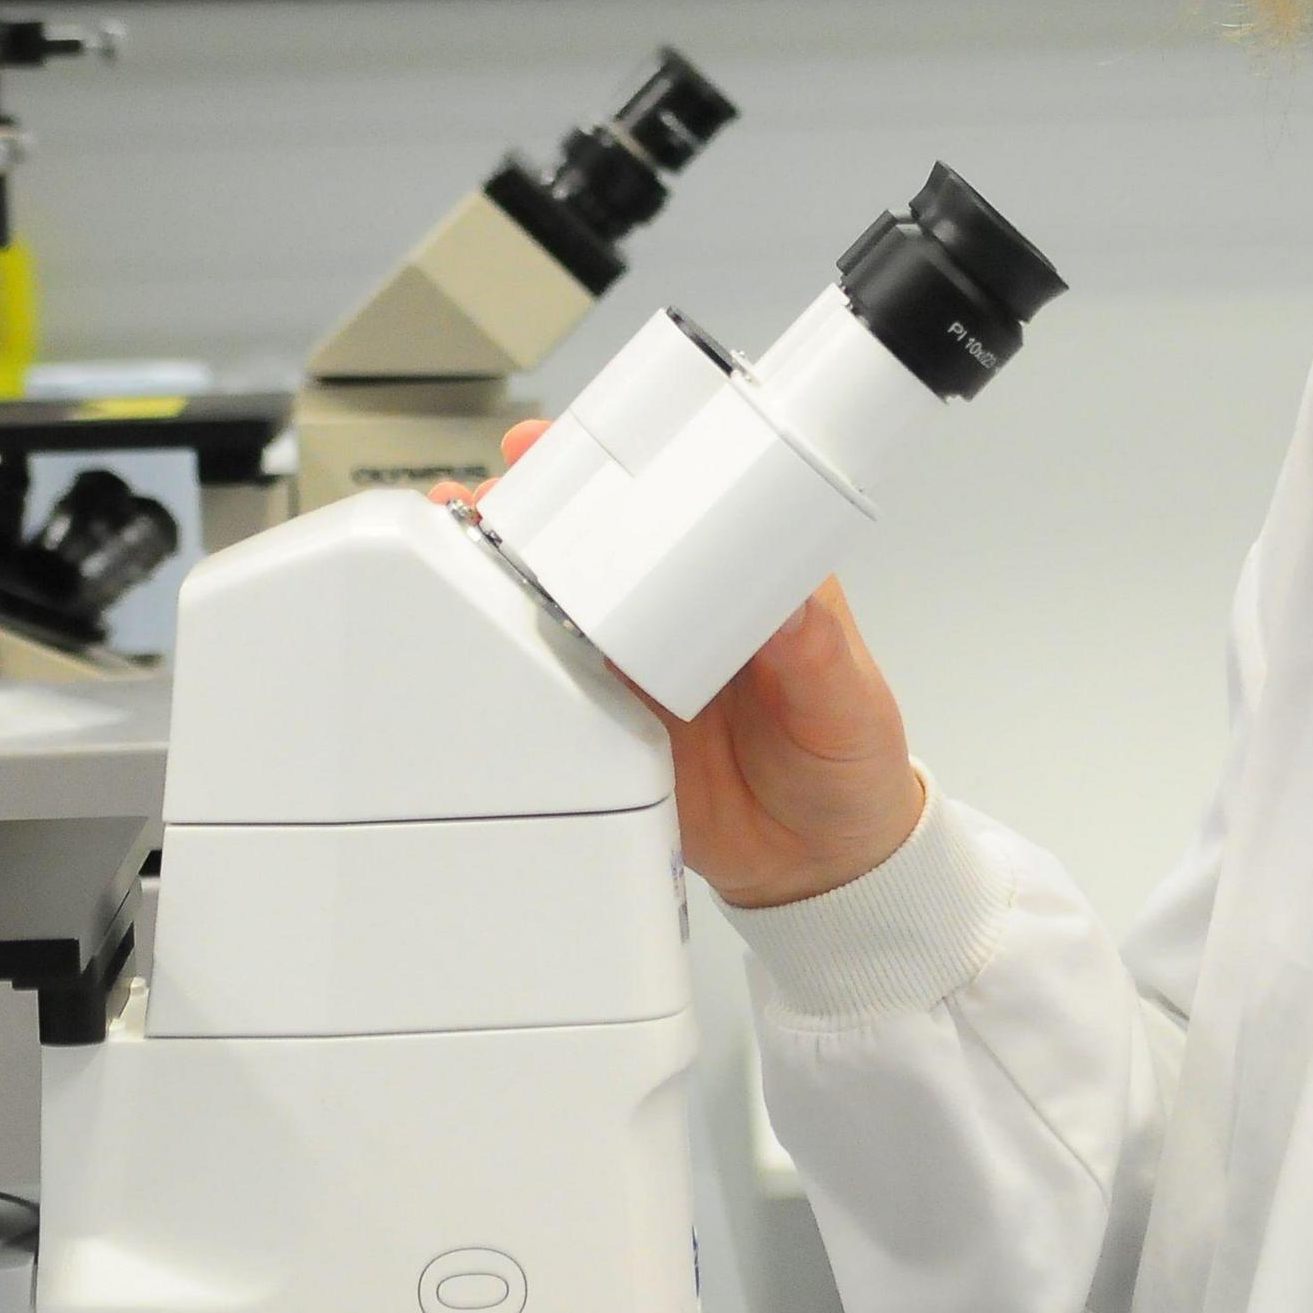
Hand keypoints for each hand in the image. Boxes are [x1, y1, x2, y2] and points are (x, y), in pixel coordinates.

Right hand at [436, 424, 925, 907]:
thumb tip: (795, 601)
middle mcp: (683, 619)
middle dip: (542, 513)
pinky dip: (515, 663)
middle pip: (603, 550)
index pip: (679, 509)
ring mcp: (641, 671)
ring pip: (566, 610)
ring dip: (514, 578)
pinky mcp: (613, 727)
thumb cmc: (849, 763)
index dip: (626, 475)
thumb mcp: (846, 701)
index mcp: (744, 586)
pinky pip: (557, 688)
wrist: (819, 861)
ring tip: (464, 552)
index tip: (581, 451)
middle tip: (498, 496)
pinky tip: (480, 642)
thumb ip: (819, 651)